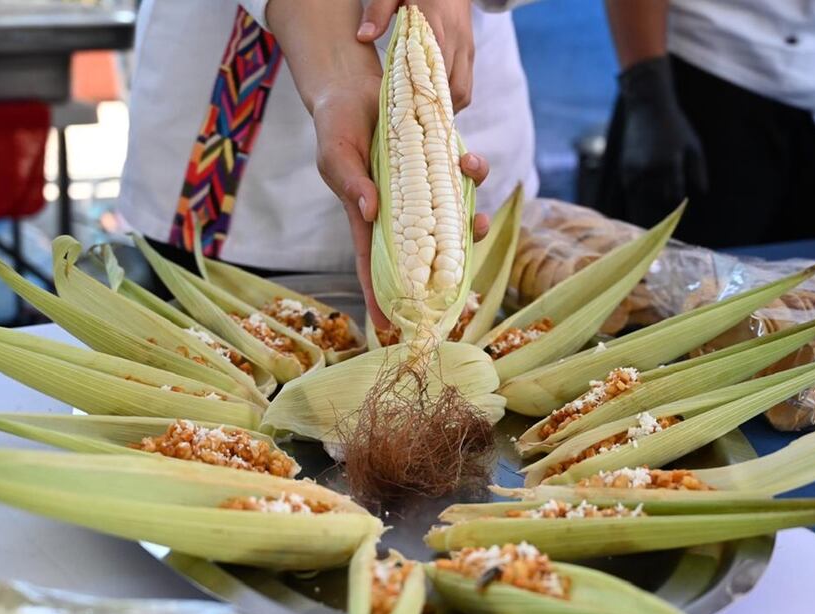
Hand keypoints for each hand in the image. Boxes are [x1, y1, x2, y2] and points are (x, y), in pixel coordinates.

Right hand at [311, 76, 489, 329]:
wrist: (355, 84)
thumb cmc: (337, 125)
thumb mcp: (335, 154)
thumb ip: (351, 183)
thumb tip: (372, 211)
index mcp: (367, 218)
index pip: (374, 266)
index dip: (382, 297)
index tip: (393, 327)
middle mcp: (399, 210)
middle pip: (424, 251)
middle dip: (444, 270)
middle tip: (460, 278)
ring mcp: (422, 187)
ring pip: (451, 219)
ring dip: (469, 225)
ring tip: (479, 220)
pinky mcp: (438, 161)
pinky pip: (461, 176)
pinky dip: (471, 171)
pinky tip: (468, 161)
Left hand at [357, 0, 474, 110]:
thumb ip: (378, 12)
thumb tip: (363, 37)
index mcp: (436, 23)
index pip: (430, 65)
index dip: (417, 89)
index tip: (398, 105)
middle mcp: (456, 40)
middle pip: (447, 86)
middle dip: (428, 106)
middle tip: (405, 120)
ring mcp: (466, 49)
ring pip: (461, 92)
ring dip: (442, 108)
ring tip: (419, 118)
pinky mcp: (470, 55)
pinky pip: (466, 88)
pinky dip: (450, 101)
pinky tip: (432, 106)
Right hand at [618, 56, 708, 225]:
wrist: (648, 106)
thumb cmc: (675, 125)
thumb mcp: (693, 144)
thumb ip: (698, 169)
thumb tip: (702, 192)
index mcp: (670, 164)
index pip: (674, 194)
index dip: (678, 201)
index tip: (680, 206)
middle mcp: (651, 169)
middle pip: (659, 196)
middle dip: (665, 198)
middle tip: (668, 204)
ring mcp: (635, 168)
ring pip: (643, 195)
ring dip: (651, 196)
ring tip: (656, 195)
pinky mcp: (625, 166)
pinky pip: (632, 188)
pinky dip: (638, 189)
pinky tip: (644, 186)